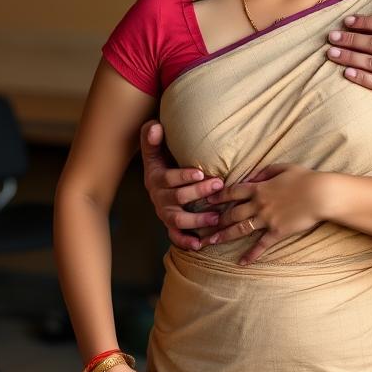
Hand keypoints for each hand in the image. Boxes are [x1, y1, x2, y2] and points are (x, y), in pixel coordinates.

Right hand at [141, 121, 224, 250]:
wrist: (157, 181)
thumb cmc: (161, 162)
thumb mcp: (154, 149)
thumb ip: (152, 137)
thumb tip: (155, 126)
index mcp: (156, 179)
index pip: (168, 179)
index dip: (184, 177)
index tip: (201, 173)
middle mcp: (159, 198)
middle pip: (178, 199)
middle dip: (198, 193)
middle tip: (218, 186)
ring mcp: (164, 213)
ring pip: (179, 220)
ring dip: (197, 220)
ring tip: (216, 217)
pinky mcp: (170, 225)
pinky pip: (175, 236)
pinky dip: (186, 241)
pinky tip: (200, 244)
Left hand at [202, 164, 326, 264]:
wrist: (321, 195)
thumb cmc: (306, 179)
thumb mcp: (284, 168)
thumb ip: (265, 172)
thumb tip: (252, 176)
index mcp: (259, 188)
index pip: (232, 192)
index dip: (218, 196)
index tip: (206, 201)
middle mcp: (259, 204)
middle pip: (231, 213)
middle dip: (215, 220)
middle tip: (201, 226)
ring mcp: (267, 219)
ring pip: (240, 229)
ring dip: (224, 236)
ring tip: (211, 242)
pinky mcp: (277, 232)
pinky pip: (261, 245)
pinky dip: (251, 255)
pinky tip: (241, 262)